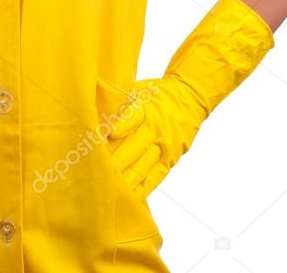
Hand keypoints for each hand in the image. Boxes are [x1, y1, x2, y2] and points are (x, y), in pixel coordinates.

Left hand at [105, 74, 207, 200]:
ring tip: (107, 188)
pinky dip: (142, 188)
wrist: (190, 99)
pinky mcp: (170, 159)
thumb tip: (95, 111)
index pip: (132, 118)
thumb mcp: (141, 90)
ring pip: (142, 165)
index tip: (104, 135)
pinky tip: (128, 197)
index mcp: (147, 108)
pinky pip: (155, 177)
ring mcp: (165, 146)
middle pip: (134, 147)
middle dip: (114, 160)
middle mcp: (156, 128)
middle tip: (95, 170)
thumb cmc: (157, 94)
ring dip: (125, 178)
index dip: (118, 127)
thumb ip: (121, 102)